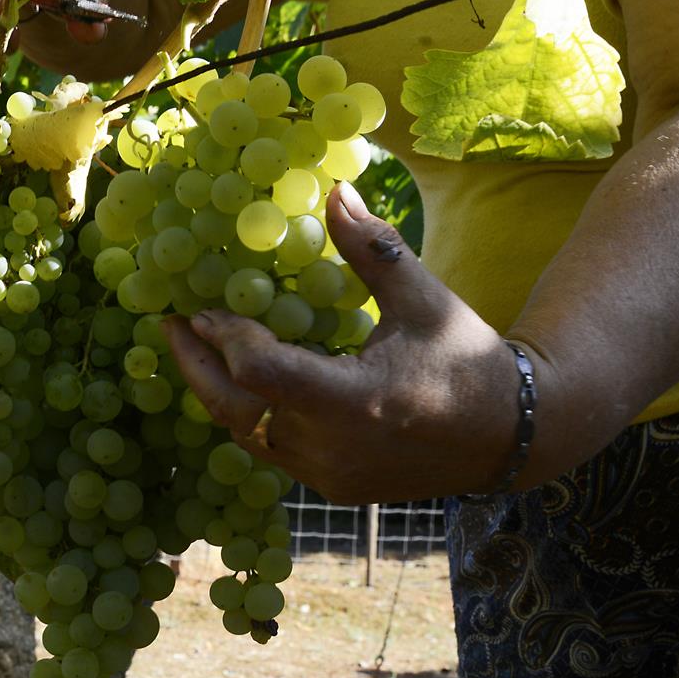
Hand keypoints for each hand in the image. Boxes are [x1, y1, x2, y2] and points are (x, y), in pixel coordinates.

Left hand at [162, 184, 521, 504]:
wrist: (510, 436)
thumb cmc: (467, 359)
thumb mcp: (423, 299)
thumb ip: (371, 249)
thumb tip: (334, 190)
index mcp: (355, 402)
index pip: (261, 373)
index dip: (226, 337)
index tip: (204, 307)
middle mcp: (331, 448)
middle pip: (235, 410)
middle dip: (195, 365)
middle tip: (168, 324)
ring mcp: (327, 474)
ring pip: (246, 434)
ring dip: (216, 390)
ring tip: (191, 347)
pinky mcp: (330, 486)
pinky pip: (270, 448)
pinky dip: (247, 413)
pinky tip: (234, 379)